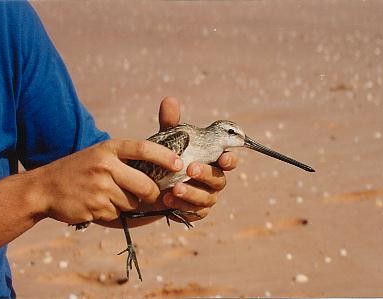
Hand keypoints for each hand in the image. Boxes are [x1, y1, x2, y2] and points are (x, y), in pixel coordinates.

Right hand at [32, 139, 182, 224]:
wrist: (44, 188)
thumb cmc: (79, 171)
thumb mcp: (100, 155)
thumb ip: (126, 163)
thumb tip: (159, 181)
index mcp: (109, 148)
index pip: (143, 148)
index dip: (165, 156)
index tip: (179, 164)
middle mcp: (105, 165)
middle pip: (146, 185)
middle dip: (152, 195)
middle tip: (150, 196)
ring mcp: (99, 187)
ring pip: (133, 203)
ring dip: (128, 205)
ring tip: (107, 195)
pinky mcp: (95, 207)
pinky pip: (117, 214)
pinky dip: (113, 213)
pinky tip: (97, 204)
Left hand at [159, 96, 237, 219]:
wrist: (153, 182)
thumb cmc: (169, 156)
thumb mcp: (168, 139)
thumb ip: (171, 123)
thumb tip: (169, 100)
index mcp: (213, 160)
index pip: (229, 160)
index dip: (230, 160)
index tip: (223, 158)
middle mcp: (214, 179)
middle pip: (219, 180)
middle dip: (206, 175)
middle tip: (191, 169)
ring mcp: (205, 197)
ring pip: (207, 198)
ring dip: (192, 193)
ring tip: (174, 188)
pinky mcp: (194, 211)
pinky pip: (194, 212)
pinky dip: (182, 207)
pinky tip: (167, 201)